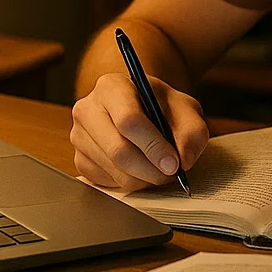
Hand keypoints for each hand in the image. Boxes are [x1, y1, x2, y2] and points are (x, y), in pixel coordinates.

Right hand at [70, 72, 208, 192]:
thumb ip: (192, 132)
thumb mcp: (185, 109)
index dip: (154, 146)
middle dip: (151, 169)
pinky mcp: (80, 160)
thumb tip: (184, 161)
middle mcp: (88, 110)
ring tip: (161, 170)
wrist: (139, 107)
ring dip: (145, 179)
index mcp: (111, 87)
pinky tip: (142, 170)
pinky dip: (132, 183)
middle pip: (118, 150)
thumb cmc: (160, 106)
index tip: (174, 164)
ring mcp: (79, 136)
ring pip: (115, 171)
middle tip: (172, 174)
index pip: (129, 121)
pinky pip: (107, 183)